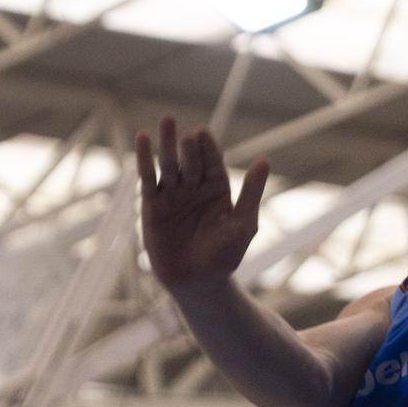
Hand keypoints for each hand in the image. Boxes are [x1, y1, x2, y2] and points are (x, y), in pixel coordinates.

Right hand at [136, 117, 269, 292]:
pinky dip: (145, 160)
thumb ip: (252, 192)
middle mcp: (194, 188)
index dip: (208, 148)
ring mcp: (173, 195)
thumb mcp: (243, 224)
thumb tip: (264, 159)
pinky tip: (143, 139)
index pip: (212, 162)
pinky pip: (148, 180)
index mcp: (217, 189)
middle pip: (190, 160)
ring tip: (166, 122)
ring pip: (169, 165)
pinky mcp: (153, 206)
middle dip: (187, 146)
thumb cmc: (224, 257)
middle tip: (185, 133)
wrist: (198, 284)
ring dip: (166, 145)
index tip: (203, 133)